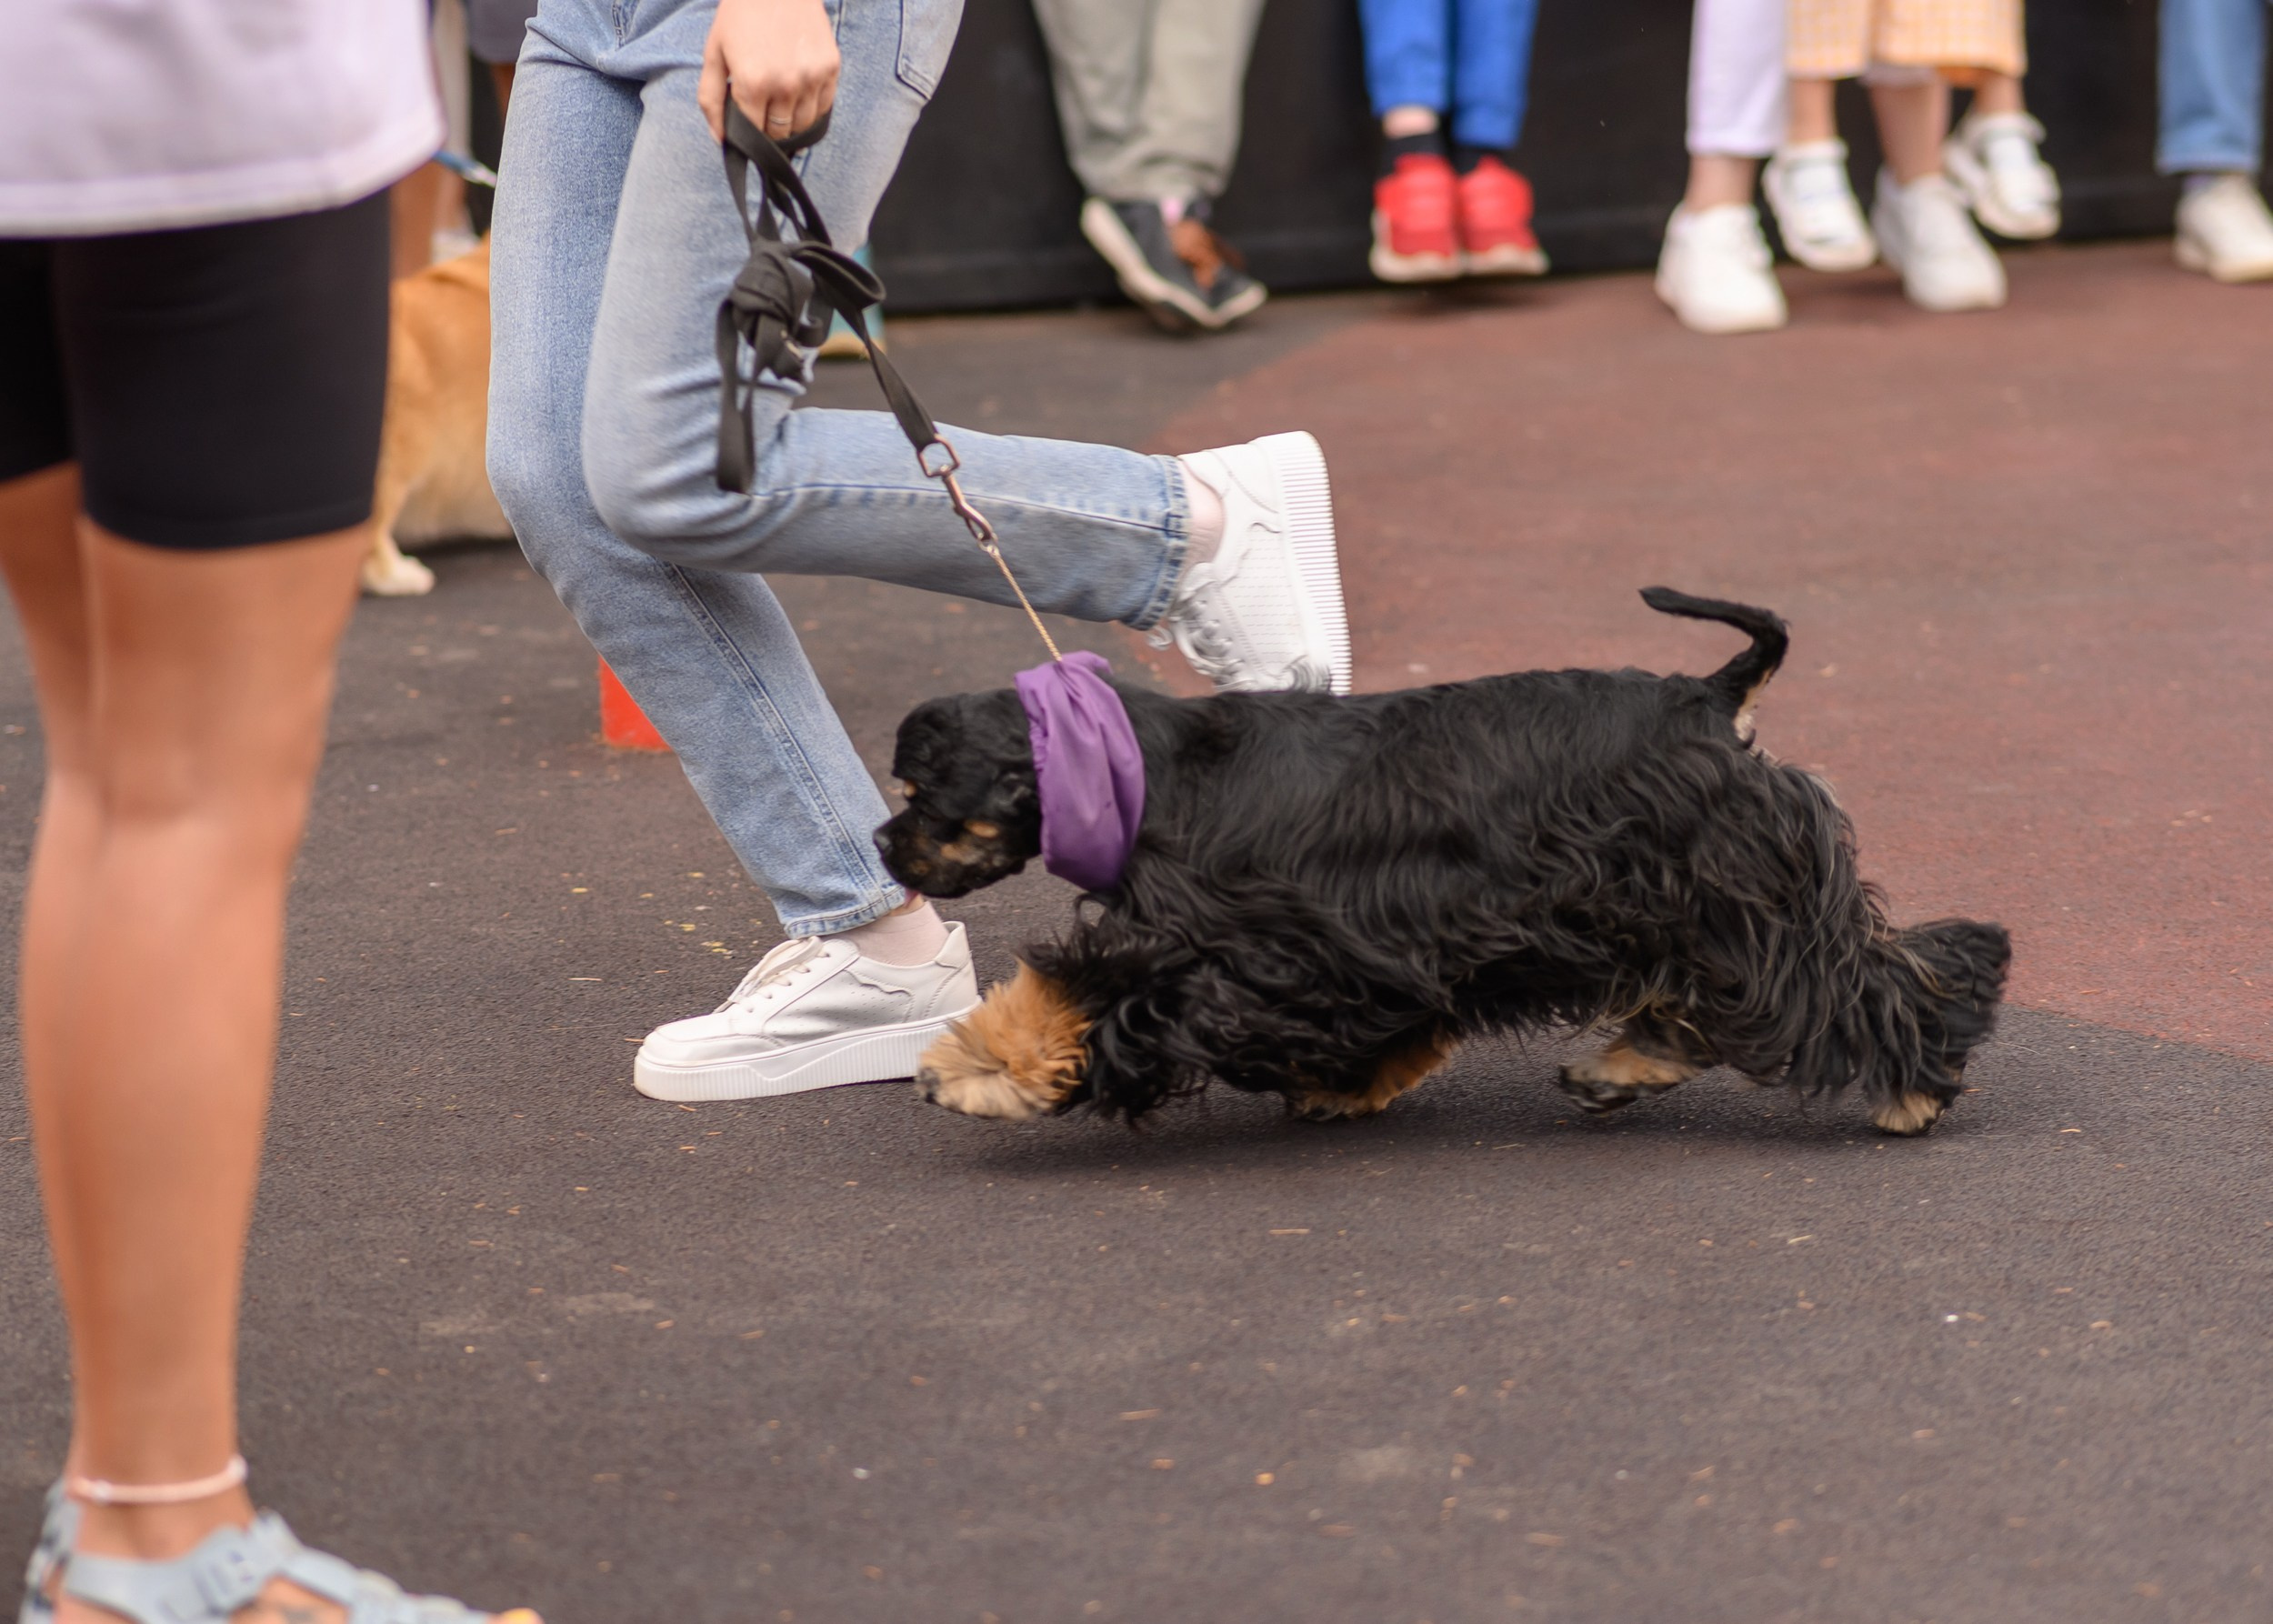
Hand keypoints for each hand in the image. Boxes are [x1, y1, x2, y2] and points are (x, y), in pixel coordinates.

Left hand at [699, 0, 839, 145]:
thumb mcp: (714, 53)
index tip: (747, 121)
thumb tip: (721, 139)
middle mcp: (786, 85)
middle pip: (780, 133)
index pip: (754, 133)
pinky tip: (799, 91)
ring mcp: (812, 77)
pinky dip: (812, 108)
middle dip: (769, 128)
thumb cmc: (740, 14)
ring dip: (791, 121)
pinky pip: (824, 107)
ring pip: (804, 125)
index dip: (748, 132)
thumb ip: (711, 99)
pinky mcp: (831, 67)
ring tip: (781, 99)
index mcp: (753, 82)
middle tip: (763, 108)